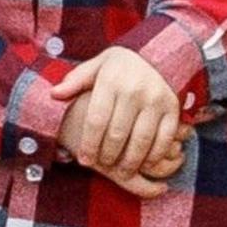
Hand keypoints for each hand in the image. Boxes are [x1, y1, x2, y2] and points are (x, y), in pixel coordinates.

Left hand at [53, 49, 184, 190]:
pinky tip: (144, 163)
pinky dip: (154, 156)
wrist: (158, 55)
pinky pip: (164, 139)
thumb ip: (76, 81)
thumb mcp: (97, 66)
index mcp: (111, 80)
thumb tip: (54, 94)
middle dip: (107, 155)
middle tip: (101, 165)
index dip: (88, 144)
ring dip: (130, 162)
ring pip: (141, 141)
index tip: (84, 160)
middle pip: (117, 134)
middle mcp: (135, 90)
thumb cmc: (120, 67)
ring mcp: (156, 100)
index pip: (96, 119)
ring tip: (122, 171)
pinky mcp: (173, 109)